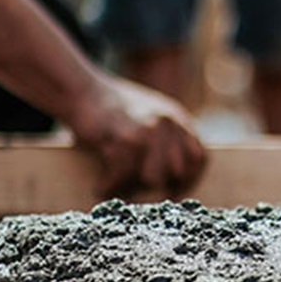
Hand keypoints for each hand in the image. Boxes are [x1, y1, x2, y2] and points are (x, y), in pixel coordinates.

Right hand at [68, 76, 206, 198]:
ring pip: (152, 178)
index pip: (199, 158)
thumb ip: (167, 138)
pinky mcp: (124, 138)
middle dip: (157, 186)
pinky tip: (101, 187)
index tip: (174, 192)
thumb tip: (173, 177)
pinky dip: (110, 185)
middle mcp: (168, 123)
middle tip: (138, 192)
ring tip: (117, 189)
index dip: (189, 180)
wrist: (81, 89)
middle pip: (176, 171)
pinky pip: (123, 175)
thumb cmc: (112, 109)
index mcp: (177, 118)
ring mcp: (148, 130)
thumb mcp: (150, 114)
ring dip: (132, 188)